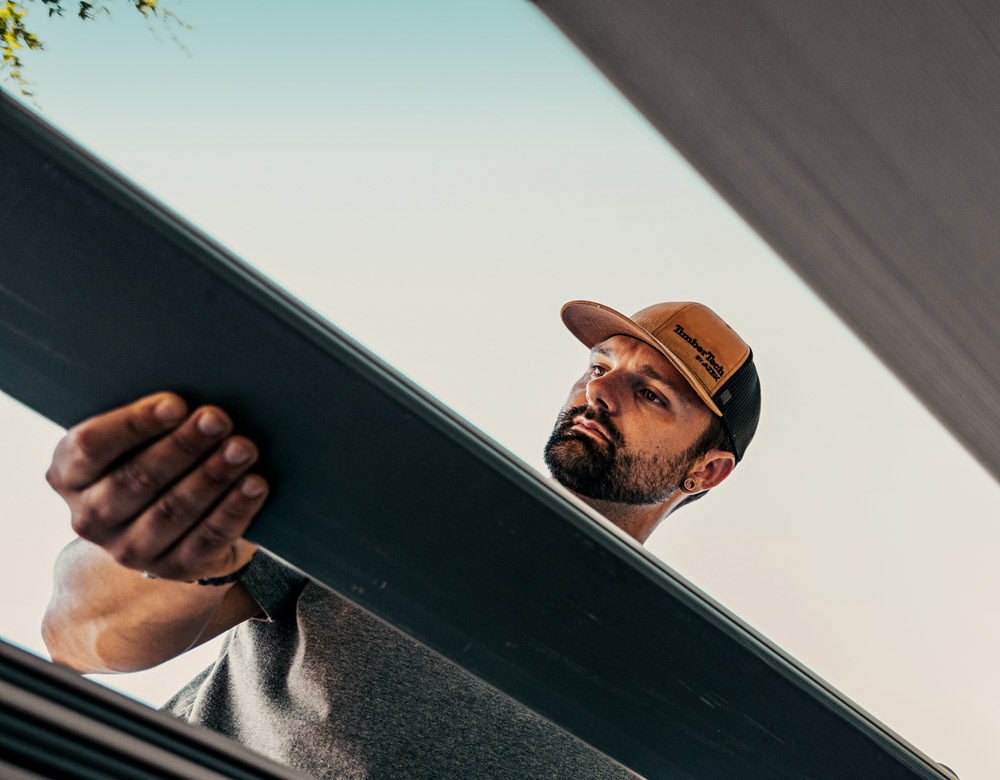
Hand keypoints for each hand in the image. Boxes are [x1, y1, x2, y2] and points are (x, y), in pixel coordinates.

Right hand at [46, 392, 267, 581]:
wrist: (165, 527)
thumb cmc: (152, 458)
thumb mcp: (135, 440)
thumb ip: (152, 419)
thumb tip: (191, 397)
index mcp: (69, 474)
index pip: (92, 447)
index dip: (134, 424)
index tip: (176, 403)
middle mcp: (91, 517)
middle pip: (138, 478)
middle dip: (183, 445)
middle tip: (219, 418)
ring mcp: (130, 549)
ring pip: (173, 510)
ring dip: (212, 476)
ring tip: (243, 448)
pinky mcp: (174, 567)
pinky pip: (207, 538)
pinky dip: (234, 510)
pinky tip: (255, 485)